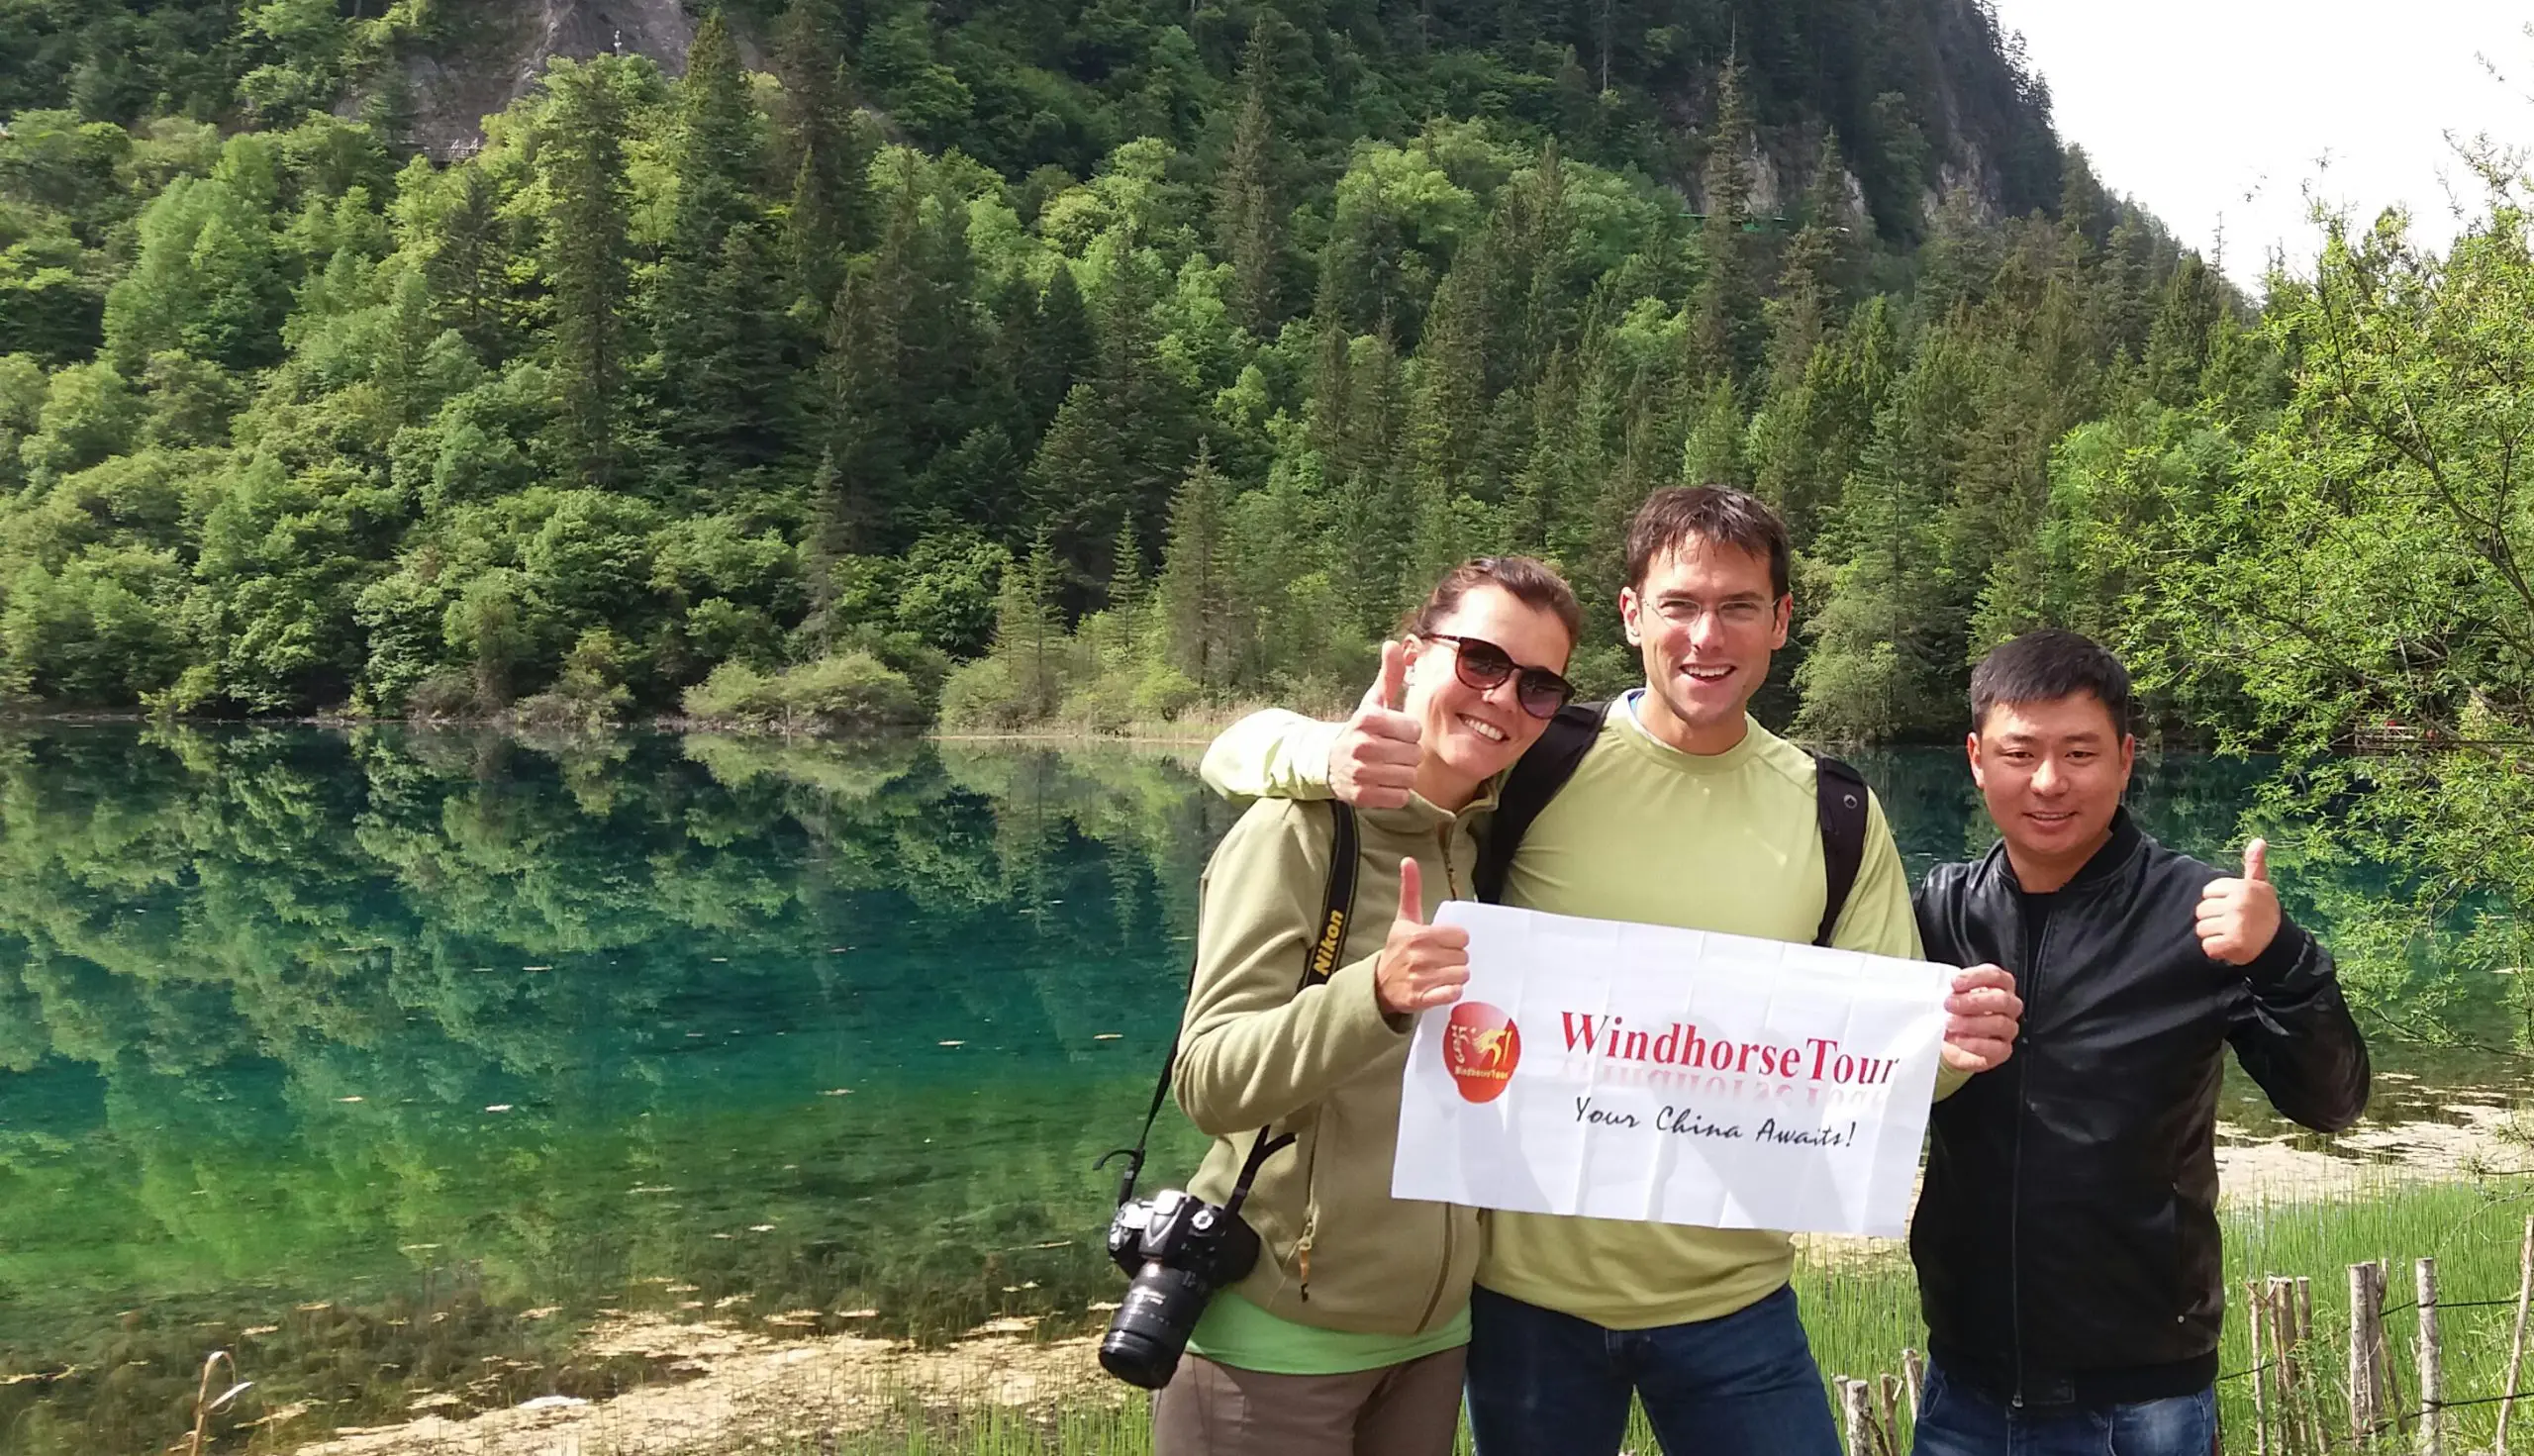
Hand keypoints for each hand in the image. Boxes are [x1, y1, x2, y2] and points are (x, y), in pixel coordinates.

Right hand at [1329, 640, 1421, 809]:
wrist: (1328, 762)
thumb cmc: (1361, 729)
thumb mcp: (1373, 701)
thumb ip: (1390, 674)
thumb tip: (1394, 644)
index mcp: (1367, 719)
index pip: (1414, 730)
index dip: (1409, 732)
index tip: (1395, 732)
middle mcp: (1361, 746)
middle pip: (1414, 755)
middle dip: (1407, 754)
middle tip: (1391, 751)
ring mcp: (1360, 773)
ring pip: (1409, 777)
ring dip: (1403, 773)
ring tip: (1388, 766)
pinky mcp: (1361, 797)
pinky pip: (1399, 797)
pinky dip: (1396, 792)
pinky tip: (1383, 782)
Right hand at [1374, 858, 1468, 1016]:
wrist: (1378, 985)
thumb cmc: (1397, 950)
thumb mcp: (1403, 919)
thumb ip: (1410, 889)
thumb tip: (1408, 860)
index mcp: (1418, 935)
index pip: (1461, 937)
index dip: (1455, 941)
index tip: (1443, 945)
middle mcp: (1419, 956)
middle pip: (1463, 957)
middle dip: (1455, 960)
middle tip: (1441, 961)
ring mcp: (1420, 979)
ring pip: (1462, 975)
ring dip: (1455, 977)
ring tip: (1441, 975)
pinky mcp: (1421, 999)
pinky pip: (1452, 994)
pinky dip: (1452, 992)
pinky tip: (1442, 989)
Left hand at [1940, 963, 2021, 1073]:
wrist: (1948, 1043)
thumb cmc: (1953, 1013)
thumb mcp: (1951, 996)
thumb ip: (1952, 989)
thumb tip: (1939, 985)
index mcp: (1999, 987)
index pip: (1996, 976)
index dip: (1976, 977)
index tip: (1955, 983)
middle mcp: (2008, 1007)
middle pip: (2002, 999)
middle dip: (1973, 1001)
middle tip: (1950, 1004)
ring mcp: (2008, 1029)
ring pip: (2001, 1023)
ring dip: (1971, 1022)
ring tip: (1950, 1023)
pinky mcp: (2002, 1050)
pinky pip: (1996, 1047)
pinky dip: (1975, 1043)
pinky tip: (1958, 1039)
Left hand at [2197, 839, 2281, 965]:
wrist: (2280, 943)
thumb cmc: (2265, 911)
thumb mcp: (2261, 886)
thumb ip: (2254, 864)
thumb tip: (2258, 840)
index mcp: (2242, 887)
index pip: (2208, 892)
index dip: (2217, 901)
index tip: (2234, 907)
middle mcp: (2239, 903)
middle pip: (2201, 911)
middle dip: (2213, 920)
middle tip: (2233, 923)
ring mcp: (2236, 923)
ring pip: (2202, 929)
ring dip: (2214, 936)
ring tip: (2232, 934)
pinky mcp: (2233, 943)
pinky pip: (2208, 947)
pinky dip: (2216, 951)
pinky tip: (2230, 948)